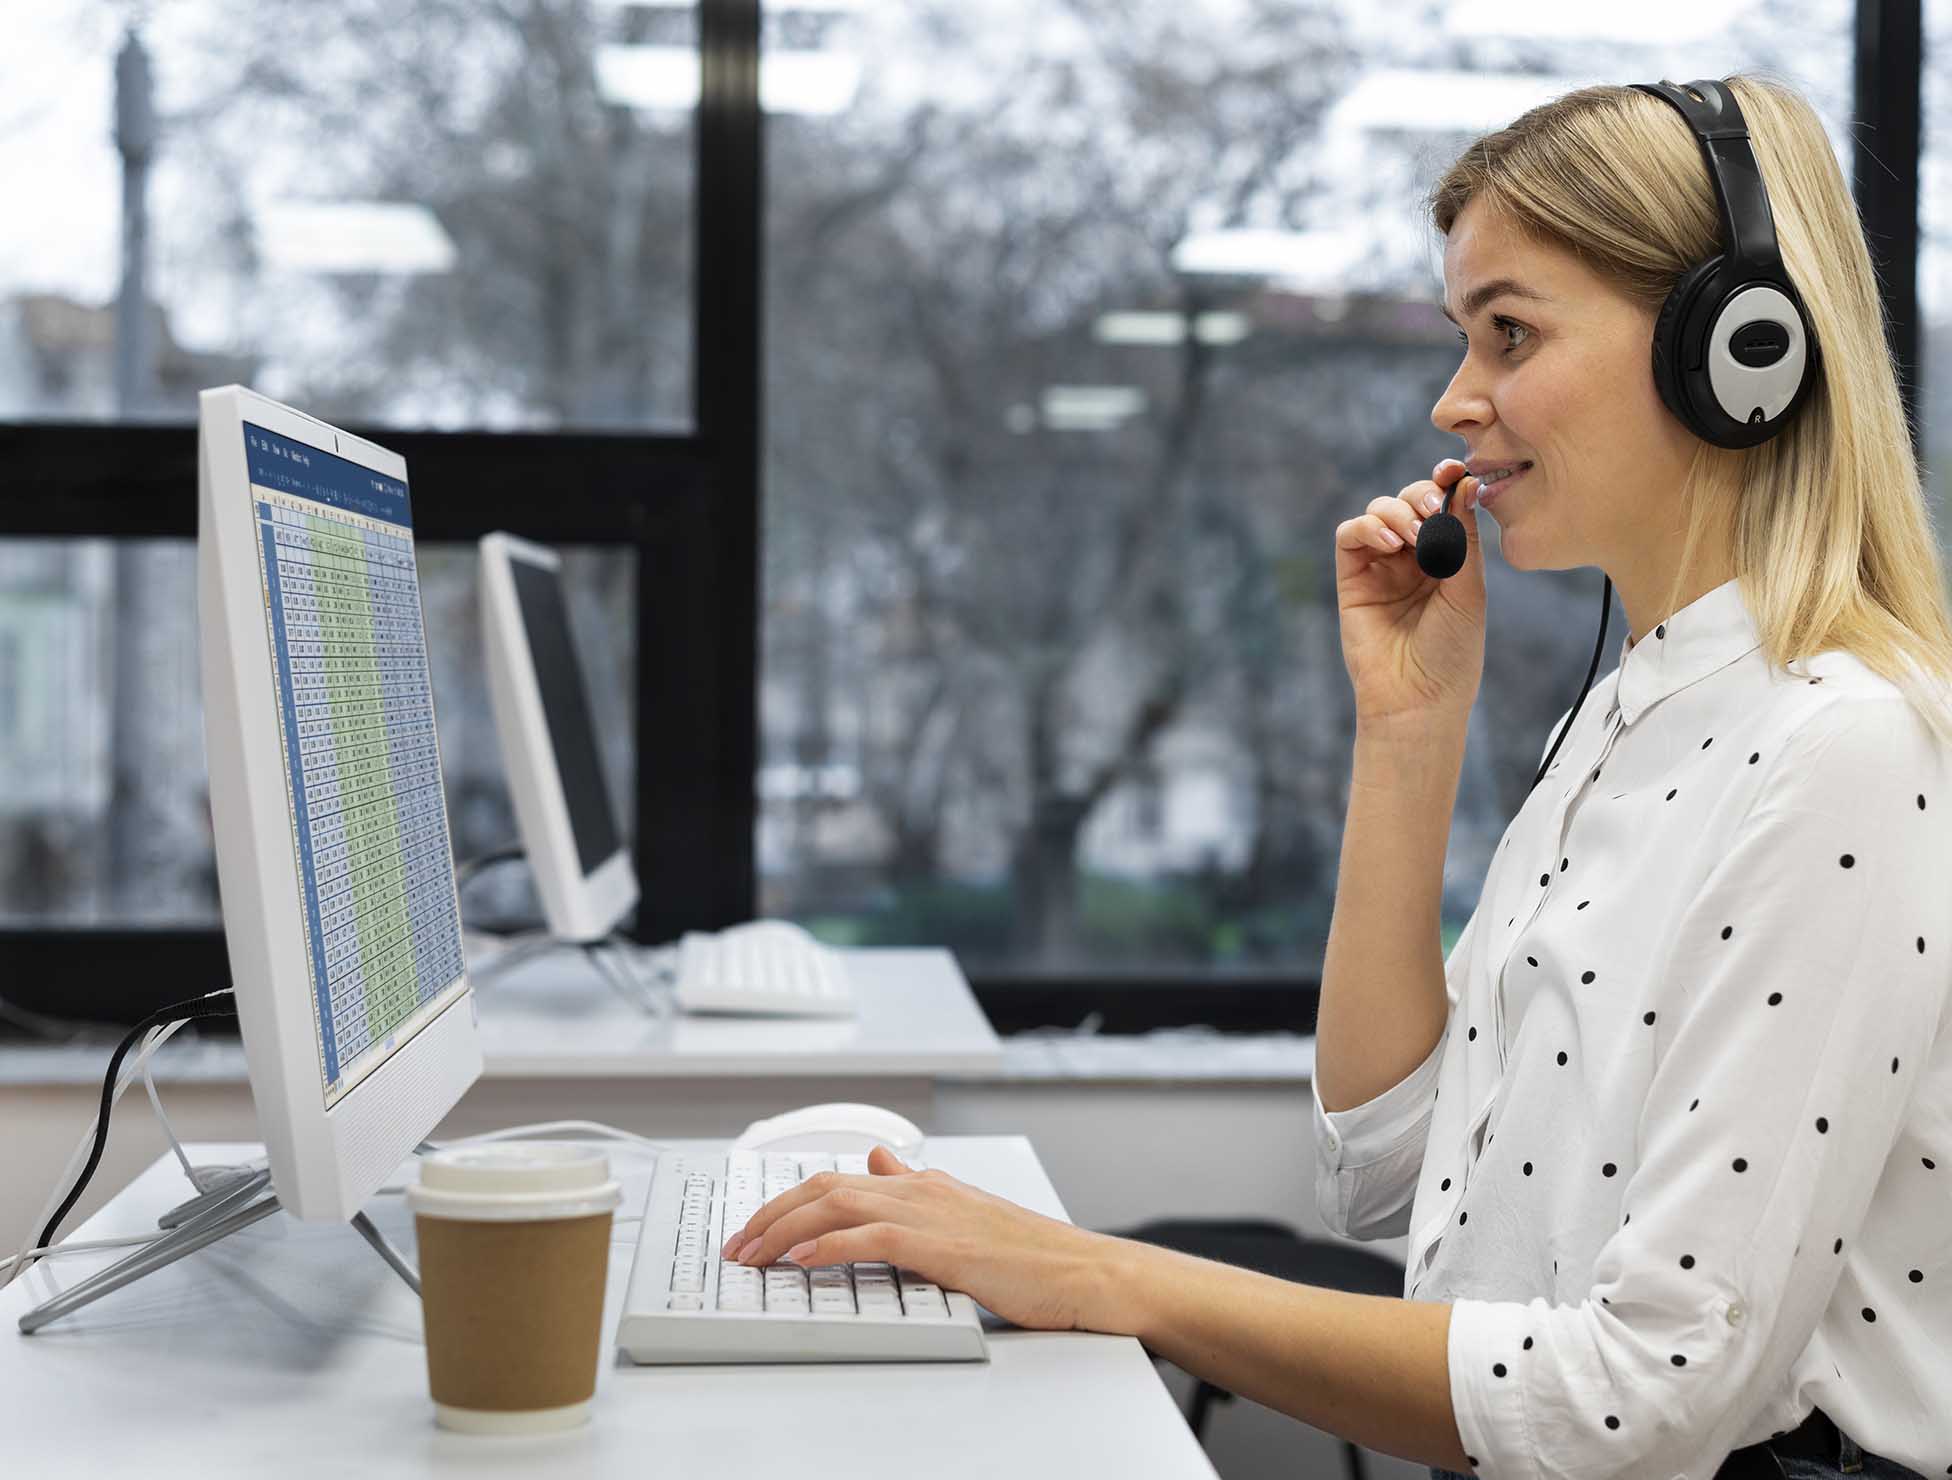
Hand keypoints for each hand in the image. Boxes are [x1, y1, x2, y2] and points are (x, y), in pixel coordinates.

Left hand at [717, 1145, 1132, 1332]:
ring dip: (783, 1228)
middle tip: (737, 1244)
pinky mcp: (942, 1245)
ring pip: (837, 1204)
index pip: (840, 1179)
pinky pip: (870, 1237)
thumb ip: (916, 1191)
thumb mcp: (965, 1213)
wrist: (1085, 1271)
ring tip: (750, 1253)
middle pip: (825, 1185)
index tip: (757, 1228)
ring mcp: (931, 1214)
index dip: (789, 1201)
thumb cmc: (1033, 1254)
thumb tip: (878, 1165)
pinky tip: (799, 1258)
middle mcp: (922, 1189)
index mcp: (926, 1184)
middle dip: (771, 1213)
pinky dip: (827, 1244)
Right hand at [1334, 456, 1486, 729]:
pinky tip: (1389, 543)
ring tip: (1413, 538)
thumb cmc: (1451, 652)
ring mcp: (1381, 566)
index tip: (1454, 469)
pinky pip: (1350, 535)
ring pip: (1380, 510)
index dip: (1446, 482)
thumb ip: (1463, 537)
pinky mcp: (1352, 578)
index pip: (1444, 506)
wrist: (1418, 699)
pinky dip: (1368, 527)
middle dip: (1422, 494)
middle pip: (1411, 500)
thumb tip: (1464, 484)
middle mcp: (1413, 557)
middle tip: (1433, 509)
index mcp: (1449, 557)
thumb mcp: (1469, 590)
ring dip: (1397, 512)